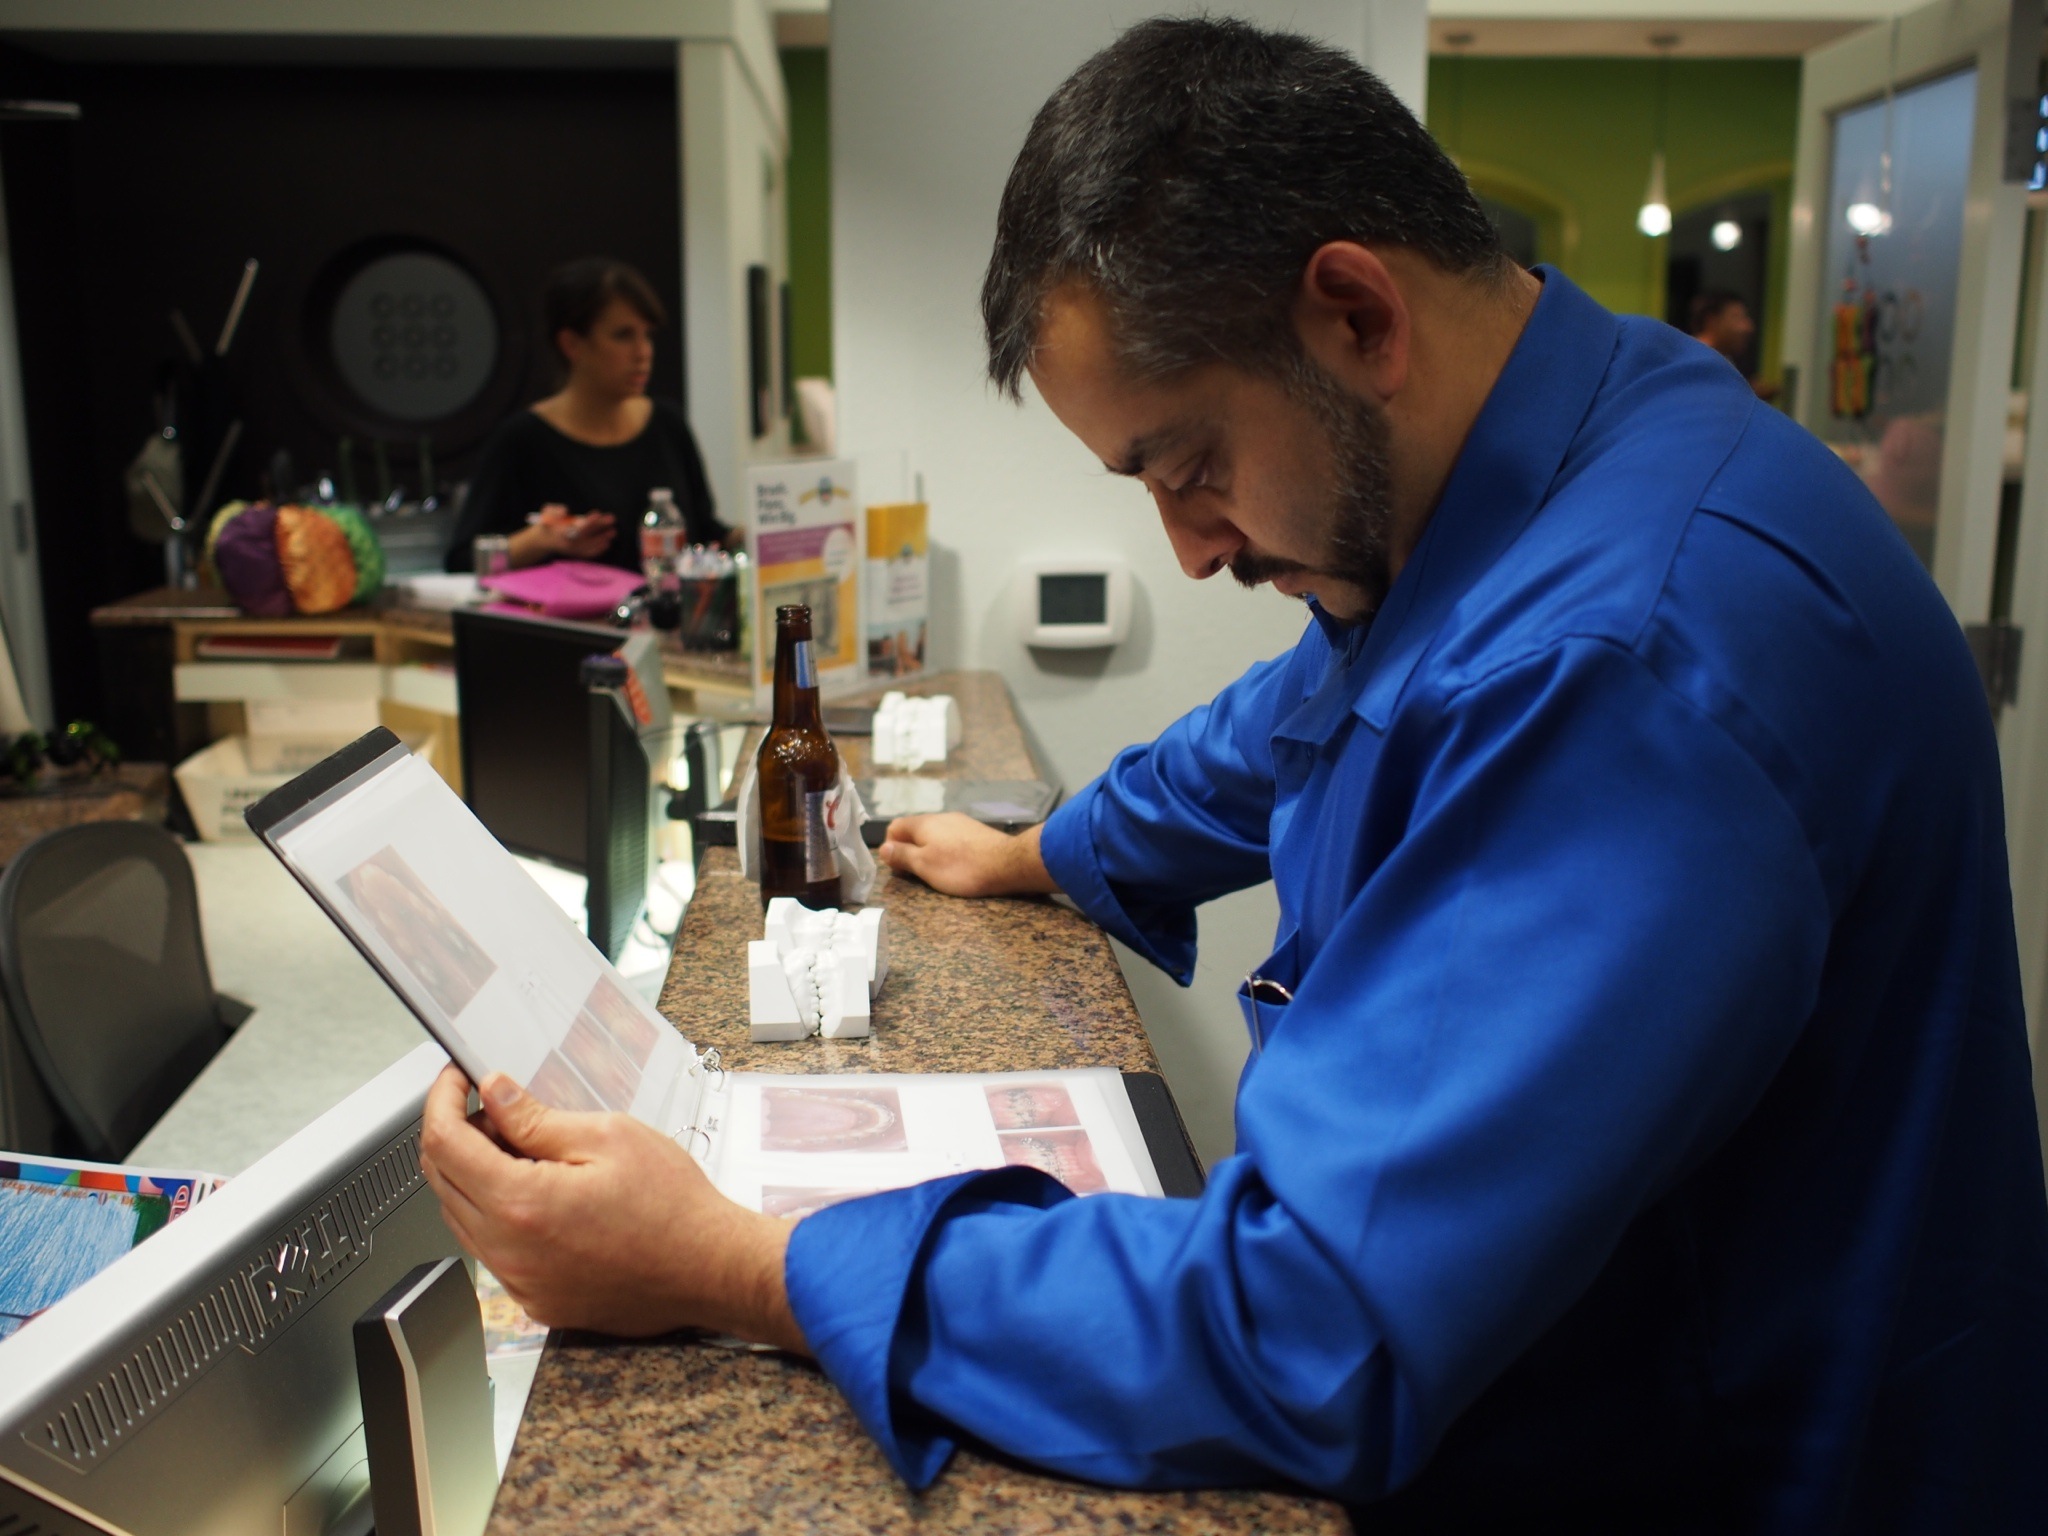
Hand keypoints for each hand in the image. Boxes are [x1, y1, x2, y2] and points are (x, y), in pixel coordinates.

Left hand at [418, 1065, 805, 1348]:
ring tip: (524, 1149)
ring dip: (475, 1177)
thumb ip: (537, 1118)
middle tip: (493, 1108)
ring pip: (463, 1220)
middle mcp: (508, 1252)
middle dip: (455, 1136)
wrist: (709, 1269)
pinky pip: (493, 1252)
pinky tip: (540, 1194)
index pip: (445, 1145)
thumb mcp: (608, 1137)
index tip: (453, 1081)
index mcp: (521, 1204)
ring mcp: (519, 1284)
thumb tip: (494, 1093)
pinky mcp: (536, 1301)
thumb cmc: (672, 1205)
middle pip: (442, 1184)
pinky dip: (498, 1215)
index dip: (440, 1102)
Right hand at [510, 506, 616, 565]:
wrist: (543, 540)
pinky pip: (588, 554)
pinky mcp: (575, 554)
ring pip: (590, 545)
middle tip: (611, 518)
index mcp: (560, 532)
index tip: (597, 513)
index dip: (588, 521)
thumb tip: (565, 511)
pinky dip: (598, 550)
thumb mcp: (546, 512)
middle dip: (599, 526)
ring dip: (603, 538)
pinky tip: (607, 543)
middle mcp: (567, 542)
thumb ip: (554, 510)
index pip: (577, 527)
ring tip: (613, 531)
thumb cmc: (547, 523)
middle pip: (587, 534)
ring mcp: (572, 549)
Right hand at [877, 813, 1058, 896]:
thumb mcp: (924, 865)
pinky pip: (952, 839)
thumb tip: (883, 848)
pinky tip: (957, 865)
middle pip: (915, 830)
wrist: (1006, 863)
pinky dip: (947, 851)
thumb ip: (902, 855)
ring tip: (937, 872)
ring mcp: (960, 823)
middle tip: (915, 873)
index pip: (895, 826)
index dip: (890, 846)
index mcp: (924, 823)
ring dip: (929, 851)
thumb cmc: (960, 867)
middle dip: (910, 850)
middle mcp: (941, 817)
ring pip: (935, 834)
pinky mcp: (976, 832)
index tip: (898, 867)